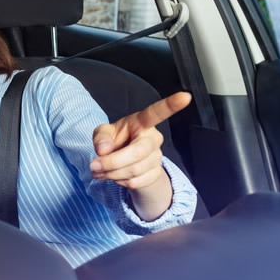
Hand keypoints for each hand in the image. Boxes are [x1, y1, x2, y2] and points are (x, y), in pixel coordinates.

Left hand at [90, 92, 191, 219]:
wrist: (124, 162)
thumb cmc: (116, 140)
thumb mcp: (103, 132)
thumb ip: (101, 137)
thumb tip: (104, 149)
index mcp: (142, 122)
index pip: (157, 113)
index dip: (171, 105)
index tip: (185, 96)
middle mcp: (153, 139)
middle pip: (137, 153)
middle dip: (111, 162)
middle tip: (93, 165)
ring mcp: (157, 157)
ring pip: (133, 171)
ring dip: (110, 174)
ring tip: (99, 170)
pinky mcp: (155, 174)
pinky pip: (134, 182)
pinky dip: (118, 182)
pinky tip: (113, 176)